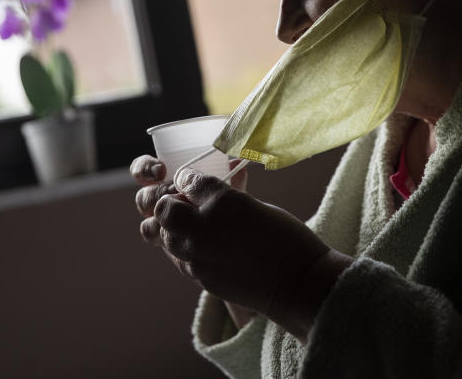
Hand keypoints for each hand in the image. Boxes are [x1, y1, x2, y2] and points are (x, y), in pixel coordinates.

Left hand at [142, 167, 352, 341]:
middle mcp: (203, 228)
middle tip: (186, 204)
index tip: (195, 181)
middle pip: (164, 210)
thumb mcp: (256, 205)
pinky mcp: (201, 279)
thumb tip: (210, 188)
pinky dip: (183, 251)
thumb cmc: (285, 238)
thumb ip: (226, 196)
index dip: (189, 178)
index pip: (188, 181)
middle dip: (171, 204)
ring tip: (193, 228)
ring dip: (174, 229)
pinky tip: (202, 249)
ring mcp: (198, 257)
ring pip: (165, 237)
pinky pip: (178, 260)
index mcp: (222, 201)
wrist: (297, 283)